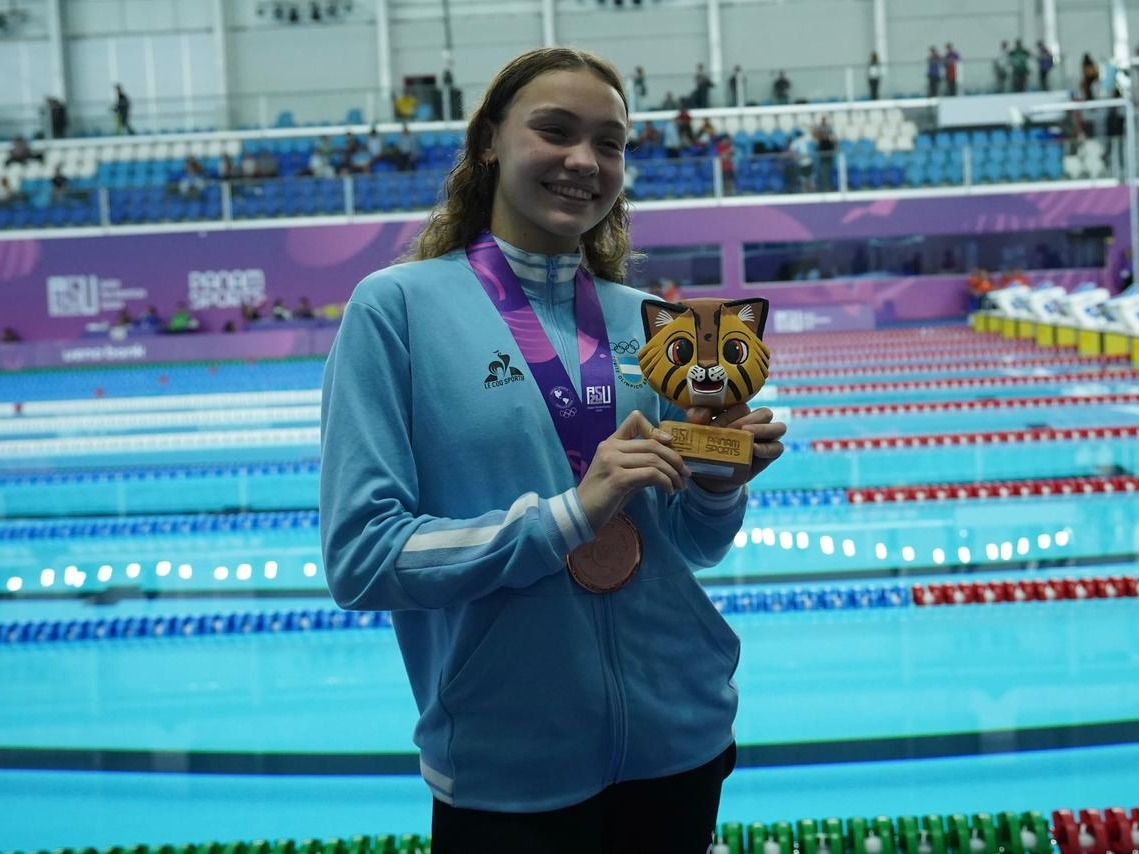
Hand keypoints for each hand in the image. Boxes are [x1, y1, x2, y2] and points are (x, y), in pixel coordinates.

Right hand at [576, 410, 690, 532]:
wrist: (581, 513)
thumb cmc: (603, 496)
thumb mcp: (622, 475)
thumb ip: (639, 465)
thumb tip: (666, 465)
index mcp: (610, 443)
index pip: (635, 420)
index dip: (656, 429)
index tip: (670, 443)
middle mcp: (611, 447)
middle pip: (652, 444)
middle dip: (674, 458)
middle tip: (686, 474)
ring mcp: (613, 462)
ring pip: (654, 459)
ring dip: (672, 473)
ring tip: (679, 486)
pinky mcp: (618, 478)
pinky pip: (651, 474)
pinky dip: (665, 482)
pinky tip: (669, 491)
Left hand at [685, 404, 786, 491]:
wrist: (710, 474)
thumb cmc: (704, 447)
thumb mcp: (696, 432)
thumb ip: (696, 419)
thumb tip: (701, 412)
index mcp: (738, 412)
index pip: (742, 407)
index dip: (730, 414)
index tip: (714, 425)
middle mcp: (755, 422)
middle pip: (764, 413)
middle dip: (750, 421)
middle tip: (736, 430)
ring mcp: (765, 438)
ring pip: (778, 427)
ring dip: (764, 430)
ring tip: (748, 434)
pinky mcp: (770, 454)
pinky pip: (777, 448)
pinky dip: (767, 448)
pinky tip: (753, 450)